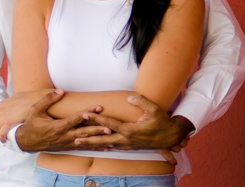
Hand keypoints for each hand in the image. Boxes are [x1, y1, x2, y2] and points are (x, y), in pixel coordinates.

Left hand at [0, 90, 54, 141]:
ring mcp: (4, 116)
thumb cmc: (32, 97)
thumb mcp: (18, 97)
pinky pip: (1, 133)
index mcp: (2, 104)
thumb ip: (11, 103)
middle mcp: (0, 110)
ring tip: (2, 139)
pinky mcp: (9, 122)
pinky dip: (2, 137)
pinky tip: (5, 139)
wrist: (39, 98)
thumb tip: (10, 107)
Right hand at [13, 91, 111, 151]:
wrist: (26, 142)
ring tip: (112, 137)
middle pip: (84, 132)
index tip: (99, 107)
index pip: (76, 119)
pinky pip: (83, 147)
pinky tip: (105, 147)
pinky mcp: (68, 147)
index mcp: (57, 127)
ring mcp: (66, 143)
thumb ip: (48, 100)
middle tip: (110, 126)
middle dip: (97, 129)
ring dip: (98, 139)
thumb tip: (60, 90)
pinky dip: (94, 147)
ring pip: (85, 141)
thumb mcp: (35, 110)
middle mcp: (64, 136)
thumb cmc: (31, 124)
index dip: (88, 112)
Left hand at [72, 94, 193, 151]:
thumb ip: (141, 102)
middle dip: (88, 137)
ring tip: (79, 143)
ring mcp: (127, 144)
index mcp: (130, 130)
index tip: (85, 114)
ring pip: (106, 144)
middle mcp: (126, 139)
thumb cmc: (162, 122)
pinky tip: (96, 146)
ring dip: (92, 143)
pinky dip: (102, 146)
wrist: (170, 137)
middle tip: (74, 136)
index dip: (96, 118)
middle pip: (102, 139)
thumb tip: (129, 97)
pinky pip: (112, 146)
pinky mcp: (129, 146)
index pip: (109, 123)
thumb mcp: (154, 109)